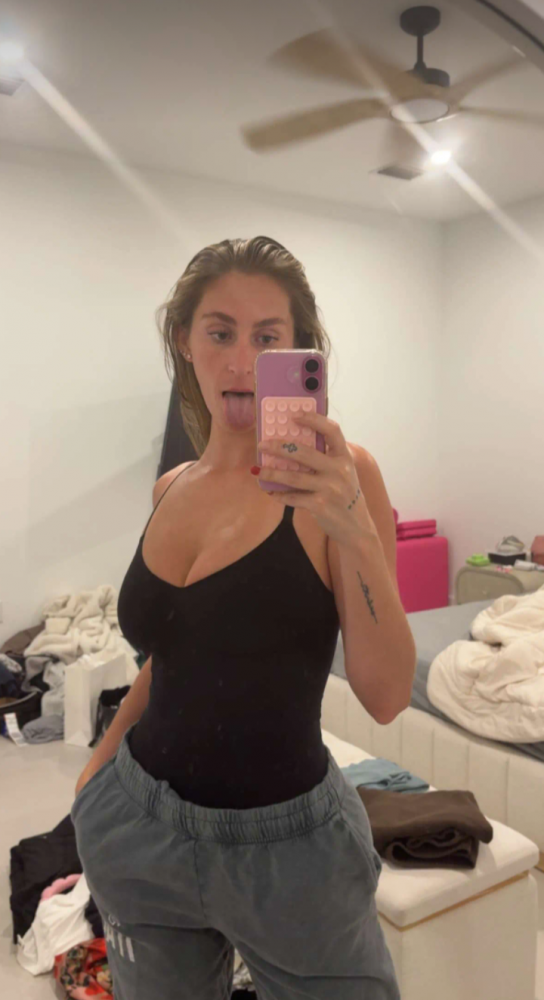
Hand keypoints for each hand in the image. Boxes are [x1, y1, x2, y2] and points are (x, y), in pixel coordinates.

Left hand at [257, 411, 378, 547]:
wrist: (355, 525)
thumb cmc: (343, 493)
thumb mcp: (341, 471)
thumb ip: (324, 457)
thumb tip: (289, 445)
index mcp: (344, 456)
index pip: (332, 430)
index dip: (313, 419)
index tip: (294, 415)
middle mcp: (339, 470)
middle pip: (304, 452)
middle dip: (279, 447)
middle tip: (262, 445)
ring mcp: (330, 488)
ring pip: (294, 476)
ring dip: (272, 473)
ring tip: (257, 469)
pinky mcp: (321, 505)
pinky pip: (293, 497)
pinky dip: (279, 494)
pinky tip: (270, 491)